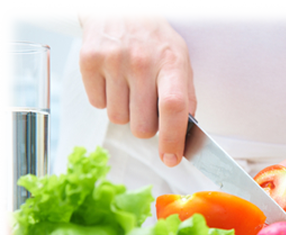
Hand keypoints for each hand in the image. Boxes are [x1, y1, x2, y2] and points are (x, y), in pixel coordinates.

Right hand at [78, 0, 195, 166]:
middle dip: (146, 126)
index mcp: (171, 62)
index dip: (173, 139)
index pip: (173, 108)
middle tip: (146, 106)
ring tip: (129, 86)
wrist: (119, 5)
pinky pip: (97, 105)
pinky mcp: (89, 61)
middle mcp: (142, 61)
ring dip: (125, 112)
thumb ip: (185, 97)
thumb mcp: (180, 60)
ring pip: (118, 119)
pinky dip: (106, 99)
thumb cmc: (153, 38)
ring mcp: (113, 60)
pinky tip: (113, 79)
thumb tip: (184, 134)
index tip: (171, 158)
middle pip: (142, 126)